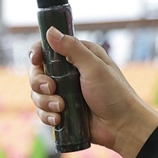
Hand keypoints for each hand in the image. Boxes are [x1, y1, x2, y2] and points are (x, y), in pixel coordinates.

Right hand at [30, 29, 157, 157]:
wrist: (121, 126)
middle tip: (51, 88)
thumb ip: (72, 49)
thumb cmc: (113, 93)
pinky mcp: (61, 111)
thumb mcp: (94, 67)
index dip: (37, 54)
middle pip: (37, 73)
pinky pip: (43, 111)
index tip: (36, 60)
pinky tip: (59, 119)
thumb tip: (50, 31)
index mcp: (78, 56)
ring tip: (61, 107)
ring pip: (37, 94)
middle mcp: (68, 73)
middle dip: (40, 82)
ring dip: (44, 102)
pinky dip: (47, 115)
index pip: (48, 49)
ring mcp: (64, 93)